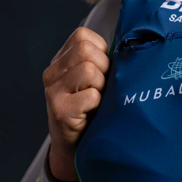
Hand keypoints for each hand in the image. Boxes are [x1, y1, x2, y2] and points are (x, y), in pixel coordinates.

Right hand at [42, 27, 108, 181]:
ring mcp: (53, 91)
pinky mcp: (60, 110)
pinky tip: (92, 112)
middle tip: (101, 88)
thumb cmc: (91, 108)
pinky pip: (91, 95)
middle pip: (86, 50)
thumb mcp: (94, 79)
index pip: (82, 36)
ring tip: (96, 99)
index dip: (101, 51)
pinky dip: (98, 104)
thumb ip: (102, 60)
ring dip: (101, 86)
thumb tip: (129, 45)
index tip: (103, 70)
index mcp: (61, 60)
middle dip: (103, 68)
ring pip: (89, 70)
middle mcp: (52, 73)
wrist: (75, 145)